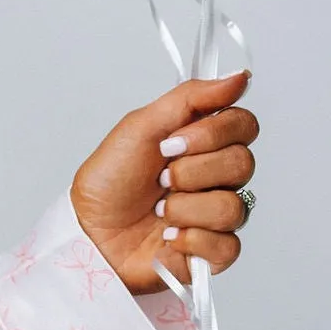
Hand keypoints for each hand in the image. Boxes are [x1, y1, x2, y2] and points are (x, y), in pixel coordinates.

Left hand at [70, 70, 258, 295]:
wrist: (87, 232)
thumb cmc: (109, 180)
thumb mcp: (141, 126)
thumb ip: (191, 98)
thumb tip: (238, 77)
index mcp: (203, 143)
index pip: (244, 125)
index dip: (213, 133)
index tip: (171, 142)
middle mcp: (216, 177)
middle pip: (243, 164)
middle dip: (193, 171)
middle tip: (161, 177)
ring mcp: (215, 215)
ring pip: (234, 206)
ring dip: (186, 207)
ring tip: (159, 210)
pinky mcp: (211, 252)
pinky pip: (227, 245)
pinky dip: (191, 240)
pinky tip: (169, 237)